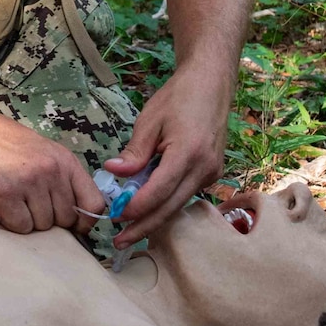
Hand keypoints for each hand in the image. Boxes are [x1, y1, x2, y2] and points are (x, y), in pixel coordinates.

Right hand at [0, 120, 106, 237]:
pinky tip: (1, 204)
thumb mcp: (41, 151)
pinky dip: (10, 222)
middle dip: (50, 220)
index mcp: (64, 160)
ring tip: (13, 199)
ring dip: (28, 220)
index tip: (74, 227)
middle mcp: (51, 170)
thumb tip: (76, 213)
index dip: (85, 222)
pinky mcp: (4, 194)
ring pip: (42, 226)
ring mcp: (28, 182)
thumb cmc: (0, 141)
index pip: (94, 203)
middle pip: (66, 219)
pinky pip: (20, 227)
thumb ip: (61, 177)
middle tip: (29, 205)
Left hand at [102, 67, 231, 248]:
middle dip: (143, 227)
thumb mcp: (149, 121)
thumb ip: (134, 153)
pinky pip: (185, 194)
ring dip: (154, 217)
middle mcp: (205, 169)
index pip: (158, 192)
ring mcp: (212, 173)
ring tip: (128, 229)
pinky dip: (166, 203)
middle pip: (170, 208)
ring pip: (179, 204)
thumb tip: (113, 174)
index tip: (114, 217)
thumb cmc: (178, 97)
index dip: (135, 209)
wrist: (211, 83)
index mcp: (188, 153)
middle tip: (119, 242)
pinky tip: (148, 207)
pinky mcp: (212, 173)